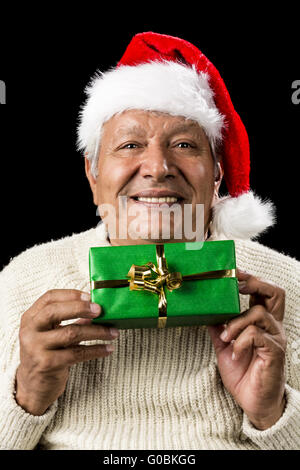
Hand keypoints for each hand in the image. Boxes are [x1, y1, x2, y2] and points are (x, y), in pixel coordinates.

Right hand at [16, 289, 118, 415]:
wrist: (34, 387)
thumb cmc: (47, 355)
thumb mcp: (53, 334)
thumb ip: (70, 320)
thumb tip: (97, 309)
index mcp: (30, 318)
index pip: (49, 298)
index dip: (71, 294)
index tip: (90, 296)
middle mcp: (29, 331)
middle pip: (55, 312)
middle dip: (80, 308)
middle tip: (100, 310)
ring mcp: (35, 348)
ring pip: (70, 333)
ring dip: (96, 331)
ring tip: (113, 332)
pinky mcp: (46, 364)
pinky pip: (76, 353)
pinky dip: (95, 350)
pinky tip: (107, 349)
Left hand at [207, 269, 286, 429]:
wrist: (252, 402)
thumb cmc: (243, 374)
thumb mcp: (224, 346)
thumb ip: (219, 327)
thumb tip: (205, 311)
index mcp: (262, 322)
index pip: (264, 291)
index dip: (251, 279)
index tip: (233, 273)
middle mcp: (273, 326)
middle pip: (275, 292)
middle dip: (254, 284)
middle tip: (236, 286)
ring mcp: (275, 338)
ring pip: (259, 313)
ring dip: (236, 323)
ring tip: (225, 337)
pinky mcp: (274, 352)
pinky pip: (256, 335)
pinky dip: (240, 341)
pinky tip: (234, 352)